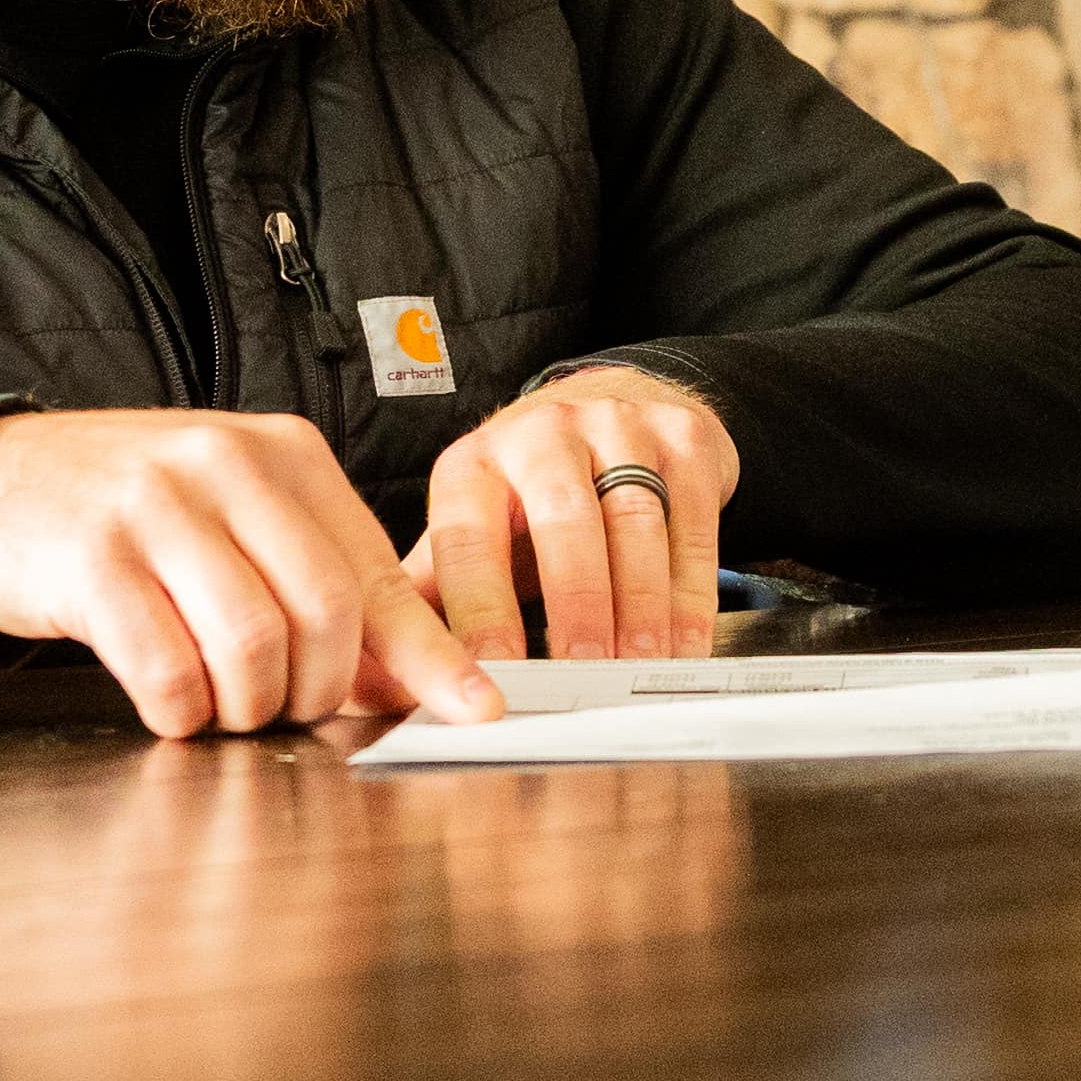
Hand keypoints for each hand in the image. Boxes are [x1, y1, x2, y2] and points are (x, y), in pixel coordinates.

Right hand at [0, 407, 498, 736]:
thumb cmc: (131, 518)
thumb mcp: (237, 523)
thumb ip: (321, 584)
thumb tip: (415, 680)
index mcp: (285, 454)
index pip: (377, 572)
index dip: (430, 655)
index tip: (478, 708)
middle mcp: (226, 464)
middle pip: (326, 615)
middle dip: (316, 692)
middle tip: (282, 707)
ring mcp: (155, 505)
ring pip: (253, 646)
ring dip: (245, 707)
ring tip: (218, 703)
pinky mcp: (91, 557)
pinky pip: (167, 669)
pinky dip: (180, 712)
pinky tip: (166, 703)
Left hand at [417, 365, 736, 661]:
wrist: (617, 402)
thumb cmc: (535, 495)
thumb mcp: (476, 529)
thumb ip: (435, 598)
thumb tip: (389, 678)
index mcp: (473, 464)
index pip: (469, 541)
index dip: (481, 612)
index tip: (495, 675)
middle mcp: (541, 433)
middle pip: (562, 521)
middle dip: (575, 604)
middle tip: (584, 673)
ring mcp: (618, 426)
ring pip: (634, 521)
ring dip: (640, 606)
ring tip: (639, 668)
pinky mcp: (683, 436)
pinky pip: (691, 521)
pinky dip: (690, 593)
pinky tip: (683, 645)